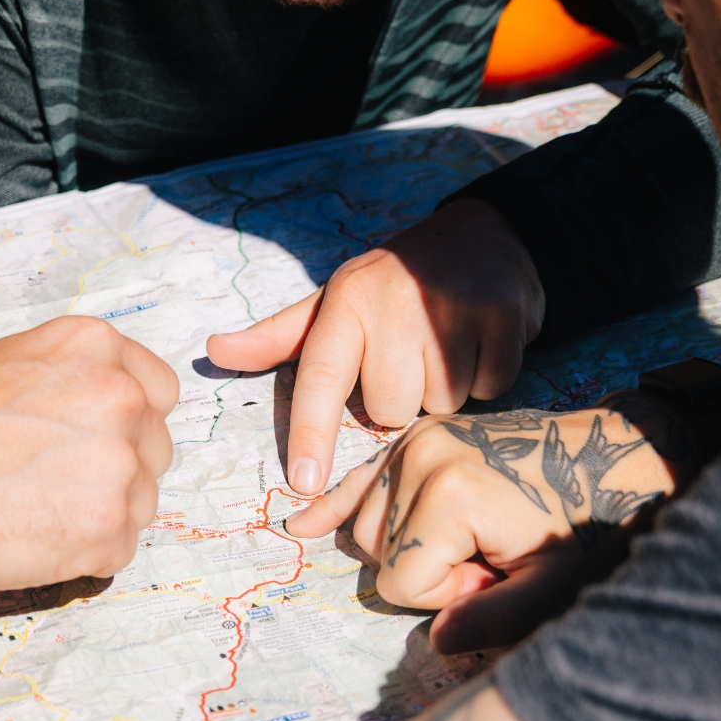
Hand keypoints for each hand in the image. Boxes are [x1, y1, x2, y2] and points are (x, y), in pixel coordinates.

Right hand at [0, 316, 179, 589]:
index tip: (101, 437)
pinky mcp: (108, 525)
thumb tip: (115, 392)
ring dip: (103, 510)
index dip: (132, 421)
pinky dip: (87, 551)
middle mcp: (120, 398)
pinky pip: (121, 546)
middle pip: (155, 448)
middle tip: (54, 478)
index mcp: (97, 349)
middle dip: (118, 468)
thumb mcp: (9, 364)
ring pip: (142, 499)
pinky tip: (38, 534)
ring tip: (37, 505)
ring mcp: (119, 463)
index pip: (160, 391)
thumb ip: (75, 373)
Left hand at [206, 200, 544, 494]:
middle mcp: (397, 305)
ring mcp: (454, 310)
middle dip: (402, 399)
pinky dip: (488, 377)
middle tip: (410, 362)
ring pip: (444, 403)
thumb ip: (281, 336)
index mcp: (348, 303)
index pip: (322, 379)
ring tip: (447, 349)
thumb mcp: (337, 300)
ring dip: (448, 389)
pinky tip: (481, 344)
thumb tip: (215, 350)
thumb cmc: (396, 282)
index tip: (304, 486)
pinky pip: (491, 387)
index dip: (312, 436)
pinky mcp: (504, 317)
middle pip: (391, 407)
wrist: (484, 235)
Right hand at [289, 404, 674, 653]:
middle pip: (377, 552)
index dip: (448, 594)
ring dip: (414, 544)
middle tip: (495, 553)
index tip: (500, 572)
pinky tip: (301, 524)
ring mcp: (417, 440)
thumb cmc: (594, 523)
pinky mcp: (421, 436)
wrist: (621, 455)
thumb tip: (439, 642)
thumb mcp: (558, 582)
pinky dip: (336, 504)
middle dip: (429, 568)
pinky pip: (361, 479)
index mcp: (449, 494)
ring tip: (481, 535)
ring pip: (367, 526)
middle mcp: (420, 457)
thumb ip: (497, 617)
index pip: (399, 583)